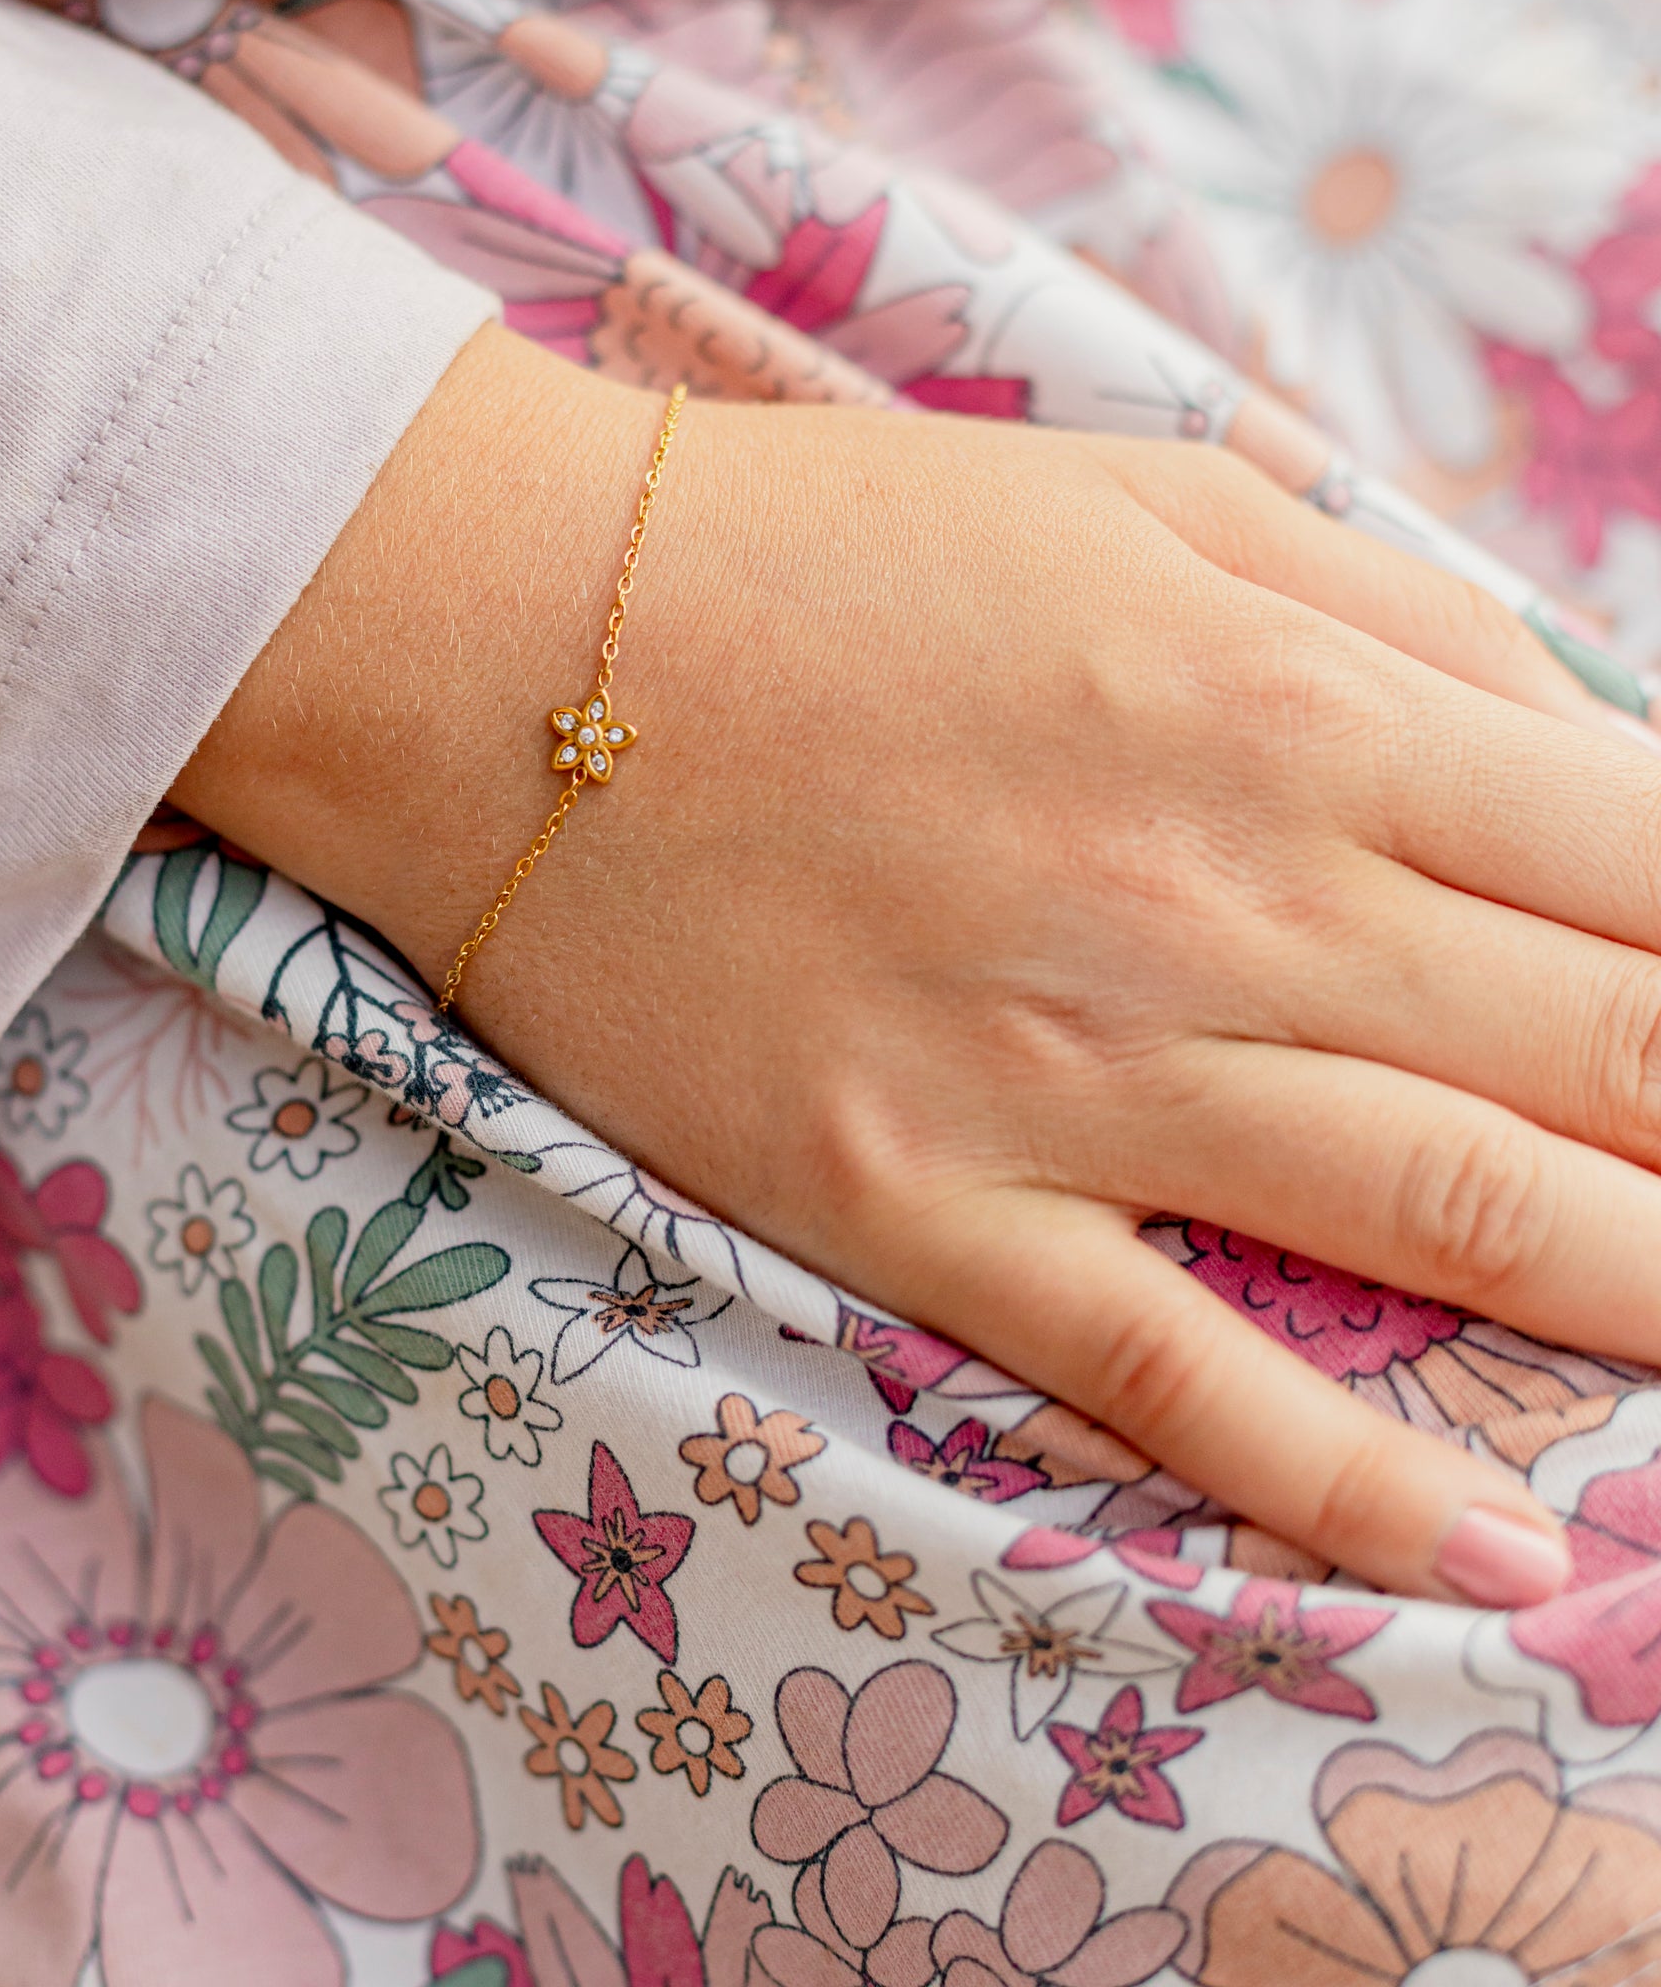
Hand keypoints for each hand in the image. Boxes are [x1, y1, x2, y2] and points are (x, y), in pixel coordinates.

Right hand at [175, 324, 1660, 1603]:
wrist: (512, 652)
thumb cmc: (824, 551)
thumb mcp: (1139, 497)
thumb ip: (1382, 615)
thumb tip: (1572, 742)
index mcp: (1297, 712)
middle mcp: (1227, 908)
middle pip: (1615, 1061)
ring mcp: (1071, 1078)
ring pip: (1445, 1222)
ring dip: (1648, 1299)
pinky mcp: (918, 1200)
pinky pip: (1165, 1372)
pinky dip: (1334, 1487)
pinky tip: (1477, 1563)